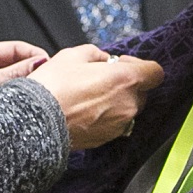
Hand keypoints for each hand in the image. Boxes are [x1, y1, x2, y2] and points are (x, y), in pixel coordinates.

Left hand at [0, 40, 47, 109]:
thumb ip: (14, 74)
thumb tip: (41, 62)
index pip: (15, 48)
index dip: (35, 55)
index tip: (50, 66)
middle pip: (19, 65)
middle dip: (34, 74)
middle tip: (49, 83)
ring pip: (18, 83)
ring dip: (28, 90)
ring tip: (40, 97)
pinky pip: (13, 99)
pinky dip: (22, 102)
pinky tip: (30, 109)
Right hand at [29, 45, 165, 148]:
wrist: (36, 120)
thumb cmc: (54, 87)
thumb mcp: (74, 55)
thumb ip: (97, 54)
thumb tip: (103, 59)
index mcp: (126, 80)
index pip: (155, 72)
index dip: (140, 66)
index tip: (123, 64)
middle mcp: (128, 104)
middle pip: (141, 92)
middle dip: (126, 84)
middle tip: (103, 79)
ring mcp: (119, 124)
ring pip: (127, 110)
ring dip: (116, 102)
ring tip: (90, 95)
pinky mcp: (107, 139)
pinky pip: (114, 124)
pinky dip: (105, 117)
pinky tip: (85, 110)